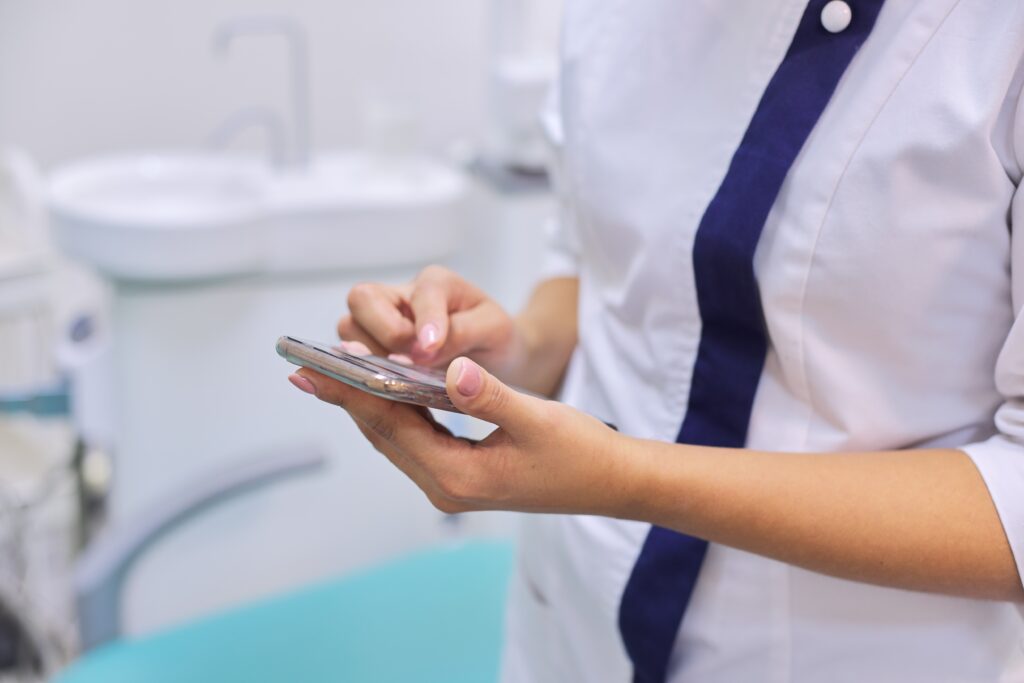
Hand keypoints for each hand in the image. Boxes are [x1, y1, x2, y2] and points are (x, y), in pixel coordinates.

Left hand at [287, 357, 635, 514]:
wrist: (613, 483)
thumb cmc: (582, 452)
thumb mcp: (538, 420)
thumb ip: (491, 395)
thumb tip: (454, 369)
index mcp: (458, 476)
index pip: (390, 426)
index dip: (351, 393)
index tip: (315, 369)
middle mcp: (447, 487)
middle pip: (383, 435)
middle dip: (347, 398)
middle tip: (309, 365)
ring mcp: (454, 485)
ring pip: (396, 438)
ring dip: (368, 405)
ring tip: (335, 373)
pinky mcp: (464, 476)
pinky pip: (416, 440)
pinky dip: (396, 413)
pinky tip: (384, 391)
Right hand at [338, 265, 522, 374]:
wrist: (493, 357)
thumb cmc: (494, 337)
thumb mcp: (493, 330)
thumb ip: (463, 332)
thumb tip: (424, 349)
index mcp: (436, 284)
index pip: (421, 294)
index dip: (424, 321)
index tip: (430, 349)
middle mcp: (400, 297)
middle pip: (361, 299)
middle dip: (383, 333)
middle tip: (410, 363)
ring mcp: (380, 322)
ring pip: (349, 329)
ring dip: (371, 356)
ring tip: (402, 379)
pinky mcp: (372, 349)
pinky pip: (352, 358)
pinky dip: (367, 375)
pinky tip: (391, 394)